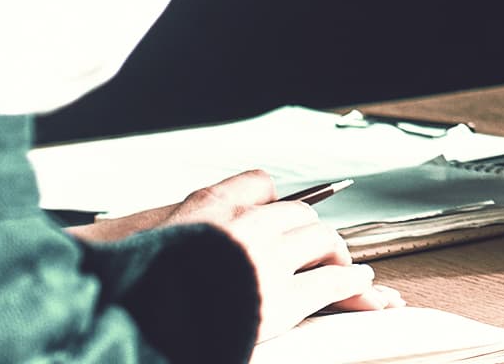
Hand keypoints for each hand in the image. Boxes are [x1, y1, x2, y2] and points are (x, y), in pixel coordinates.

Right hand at [65, 170, 397, 339]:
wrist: (145, 319)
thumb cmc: (142, 288)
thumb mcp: (147, 240)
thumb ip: (183, 226)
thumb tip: (197, 226)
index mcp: (208, 208)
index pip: (258, 184)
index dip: (275, 202)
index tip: (283, 214)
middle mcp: (242, 225)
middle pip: (298, 215)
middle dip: (310, 232)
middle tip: (319, 249)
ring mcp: (266, 260)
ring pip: (320, 241)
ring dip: (336, 254)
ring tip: (346, 267)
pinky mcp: (283, 297)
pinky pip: (330, 282)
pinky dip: (351, 282)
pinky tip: (361, 284)